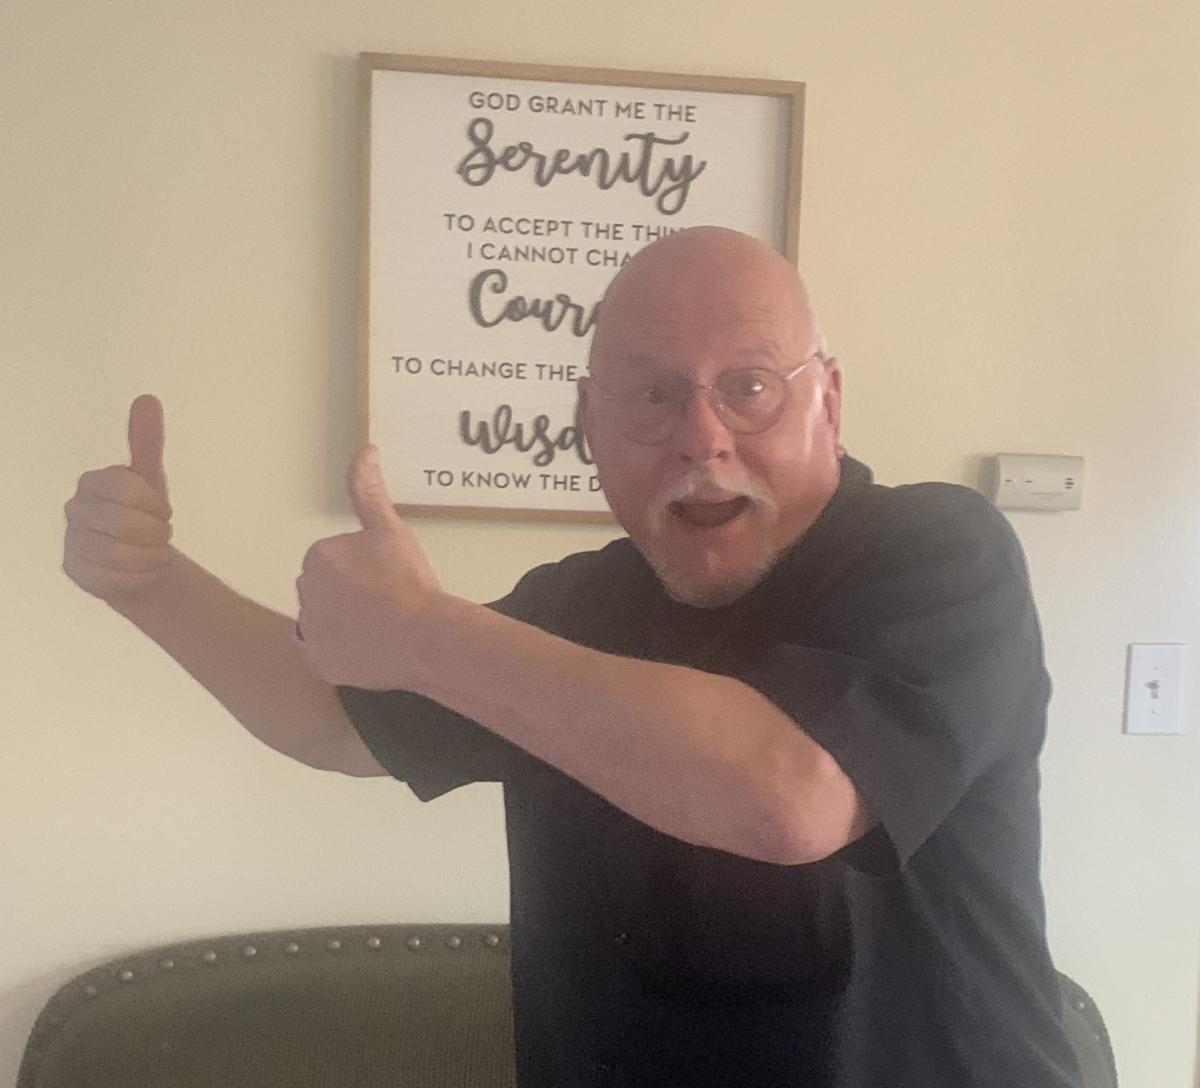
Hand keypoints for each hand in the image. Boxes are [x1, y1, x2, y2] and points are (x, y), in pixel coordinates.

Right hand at [63, 395, 174, 603]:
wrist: (141, 559)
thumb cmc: (144, 514)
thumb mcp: (151, 479)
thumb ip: (147, 441)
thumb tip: (147, 399)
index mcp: (94, 482)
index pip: (127, 489)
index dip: (155, 505)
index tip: (163, 511)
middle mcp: (75, 508)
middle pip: (125, 523)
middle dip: (156, 534)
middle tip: (162, 535)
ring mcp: (72, 541)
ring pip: (121, 555)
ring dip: (151, 557)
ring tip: (154, 553)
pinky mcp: (75, 571)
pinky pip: (115, 579)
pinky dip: (139, 577)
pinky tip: (140, 571)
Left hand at [295, 446, 442, 689]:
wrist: (423, 637)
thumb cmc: (408, 580)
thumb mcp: (390, 529)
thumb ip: (369, 490)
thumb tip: (365, 449)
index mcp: (318, 556)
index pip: (335, 562)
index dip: (364, 569)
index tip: (386, 578)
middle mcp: (304, 592)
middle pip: (327, 591)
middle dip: (350, 595)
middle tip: (386, 603)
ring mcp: (310, 632)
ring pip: (326, 622)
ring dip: (345, 623)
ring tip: (382, 628)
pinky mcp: (320, 663)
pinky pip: (326, 653)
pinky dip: (343, 651)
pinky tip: (369, 647)